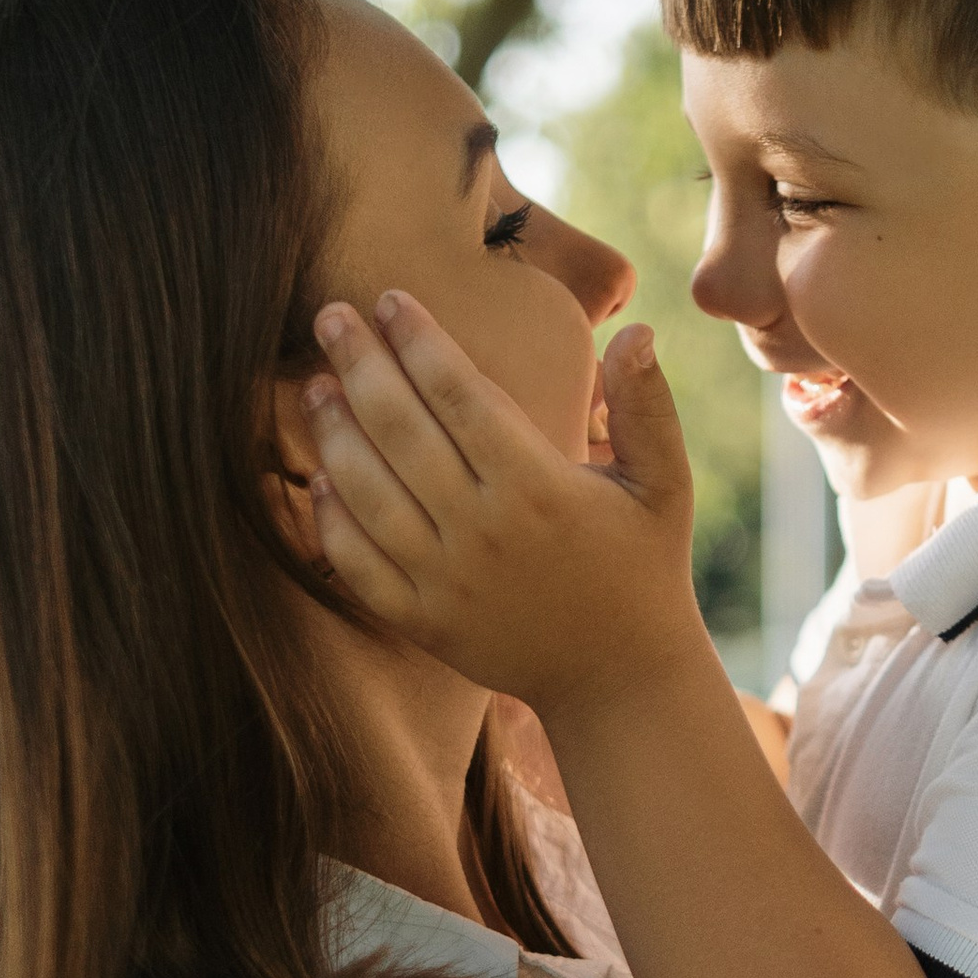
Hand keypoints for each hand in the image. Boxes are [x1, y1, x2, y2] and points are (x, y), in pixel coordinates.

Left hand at [302, 293, 707, 715]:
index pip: (460, 395)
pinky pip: (358, 565)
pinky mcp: (422, 622)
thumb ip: (648, 407)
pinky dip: (331, 519)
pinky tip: (319, 475)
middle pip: (401, 431)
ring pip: (367, 492)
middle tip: (328, 316)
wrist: (621, 679)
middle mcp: (484, 531)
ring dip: (333, 432)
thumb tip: (637, 330)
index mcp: (539, 487)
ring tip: (314, 385)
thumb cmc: (642, 567)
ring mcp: (446, 580)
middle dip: (359, 364)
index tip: (390, 298)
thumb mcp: (664, 485)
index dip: (420, 341)